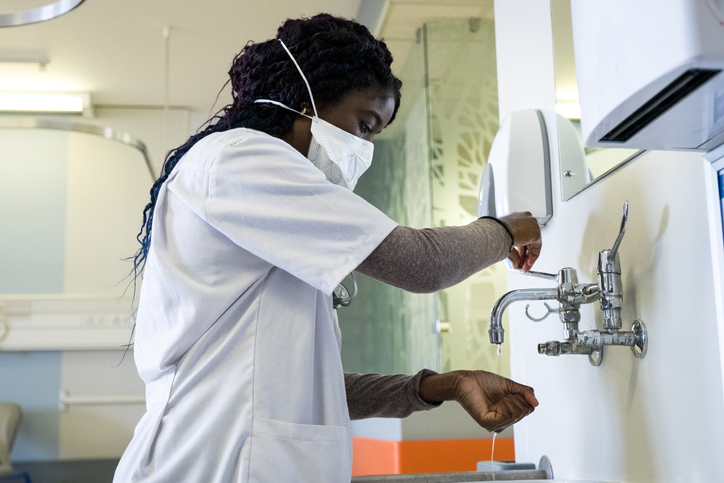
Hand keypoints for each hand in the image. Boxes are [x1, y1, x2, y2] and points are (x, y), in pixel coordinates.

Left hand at [418, 370, 537, 432]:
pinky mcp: (486, 422)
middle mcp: (502, 421)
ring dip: (510, 400)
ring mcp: (494, 424)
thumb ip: (524, 392)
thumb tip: (536, 403)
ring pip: (515, 415)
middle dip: (517, 398)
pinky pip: (504, 417)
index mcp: (508, 414)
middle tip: (504, 394)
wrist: (466, 380)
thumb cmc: (484, 382)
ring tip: (499, 397)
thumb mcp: (510, 385)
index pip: (528, 410)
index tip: (512, 391)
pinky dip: (505, 406)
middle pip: (523, 412)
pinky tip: (498, 401)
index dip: (524, 397)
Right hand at [498, 212, 541, 271]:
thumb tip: (515, 262)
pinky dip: (533, 256)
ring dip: (528, 257)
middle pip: (528, 240)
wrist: (500, 230)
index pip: (522, 234)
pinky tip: (528, 263)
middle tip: (521, 263)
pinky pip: (536, 247)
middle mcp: (527, 221)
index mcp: (518, 218)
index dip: (520, 248)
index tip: (519, 256)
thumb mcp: (505, 241)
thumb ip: (513, 252)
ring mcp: (533, 226)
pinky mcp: (536, 233)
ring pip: (533, 244)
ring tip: (524, 266)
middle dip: (524, 254)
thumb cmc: (497, 231)